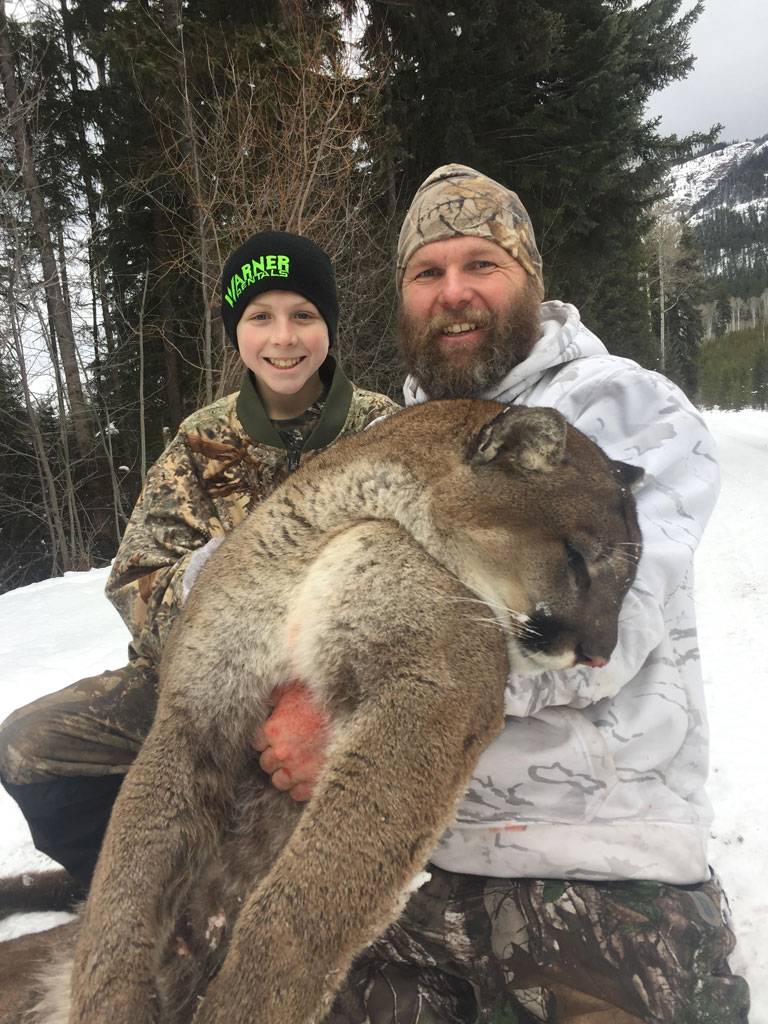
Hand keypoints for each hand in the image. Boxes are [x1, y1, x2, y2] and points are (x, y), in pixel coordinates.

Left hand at [253, 682, 329, 801]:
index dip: (267, 738)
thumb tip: (267, 698)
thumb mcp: (295, 687)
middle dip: (275, 756)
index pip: (256, 742)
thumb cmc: (325, 699)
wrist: (354, 713)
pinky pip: (297, 793)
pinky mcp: (314, 783)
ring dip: (285, 773)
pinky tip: (307, 774)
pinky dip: (300, 786)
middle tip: (288, 747)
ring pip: (279, 781)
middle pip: (266, 763)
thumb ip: (275, 694)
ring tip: (297, 762)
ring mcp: (298, 770)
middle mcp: (282, 753)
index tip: (277, 735)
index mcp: (274, 730)